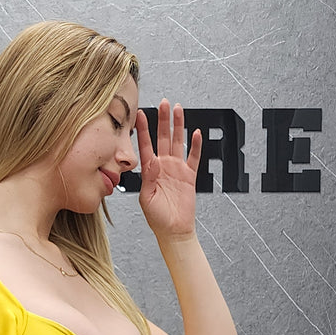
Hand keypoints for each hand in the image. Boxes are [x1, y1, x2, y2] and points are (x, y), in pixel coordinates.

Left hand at [135, 99, 202, 240]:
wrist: (173, 231)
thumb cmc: (157, 218)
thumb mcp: (146, 199)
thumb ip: (148, 179)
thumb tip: (152, 161)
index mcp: (150, 171)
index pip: (146, 145)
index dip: (143, 129)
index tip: (139, 114)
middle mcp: (163, 166)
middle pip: (163, 138)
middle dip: (163, 120)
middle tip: (164, 103)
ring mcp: (177, 170)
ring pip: (178, 142)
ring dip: (178, 126)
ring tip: (178, 109)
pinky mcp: (190, 176)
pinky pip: (194, 158)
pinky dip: (196, 146)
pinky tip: (196, 133)